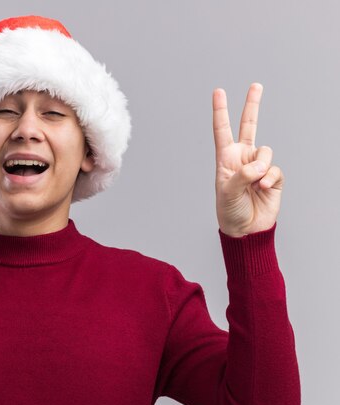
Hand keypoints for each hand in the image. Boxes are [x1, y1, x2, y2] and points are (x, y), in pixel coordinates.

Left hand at [212, 83, 283, 236]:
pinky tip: (264, 189)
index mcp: (226, 158)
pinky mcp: (274, 177)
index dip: (220, 111)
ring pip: (266, 151)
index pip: (223, 130)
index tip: (218, 91)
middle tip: (256, 85)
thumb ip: (243, 174)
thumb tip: (261, 164)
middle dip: (252, 105)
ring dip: (261, 167)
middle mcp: (243, 158)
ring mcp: (259, 166)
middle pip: (249, 126)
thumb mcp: (228, 191)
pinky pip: (275, 169)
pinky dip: (270, 179)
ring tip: (255, 184)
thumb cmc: (230, 211)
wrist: (246, 229)